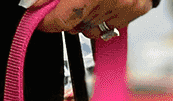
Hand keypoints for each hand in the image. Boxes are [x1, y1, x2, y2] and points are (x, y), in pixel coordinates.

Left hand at [37, 0, 151, 39]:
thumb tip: (34, 4)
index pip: (61, 19)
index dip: (47, 21)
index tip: (40, 19)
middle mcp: (110, 1)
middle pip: (78, 25)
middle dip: (68, 16)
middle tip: (69, 1)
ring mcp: (126, 7)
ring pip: (96, 27)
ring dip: (88, 16)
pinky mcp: (138, 8)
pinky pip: (115, 22)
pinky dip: (107, 12)